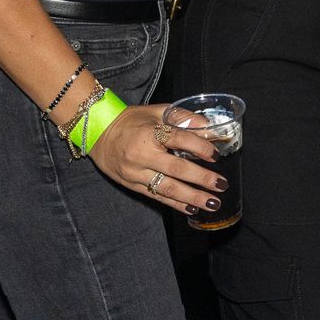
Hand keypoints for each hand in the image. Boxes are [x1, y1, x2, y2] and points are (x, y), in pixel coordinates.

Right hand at [87, 103, 227, 216]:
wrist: (98, 132)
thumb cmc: (131, 120)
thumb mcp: (156, 111)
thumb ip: (183, 117)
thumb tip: (210, 127)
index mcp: (150, 132)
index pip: (179, 139)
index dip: (200, 147)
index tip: (216, 155)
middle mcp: (142, 155)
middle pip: (176, 169)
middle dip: (201, 179)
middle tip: (221, 185)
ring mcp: (135, 173)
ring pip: (167, 188)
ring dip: (192, 197)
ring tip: (212, 202)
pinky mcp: (131, 185)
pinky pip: (156, 196)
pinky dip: (175, 204)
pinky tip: (192, 208)